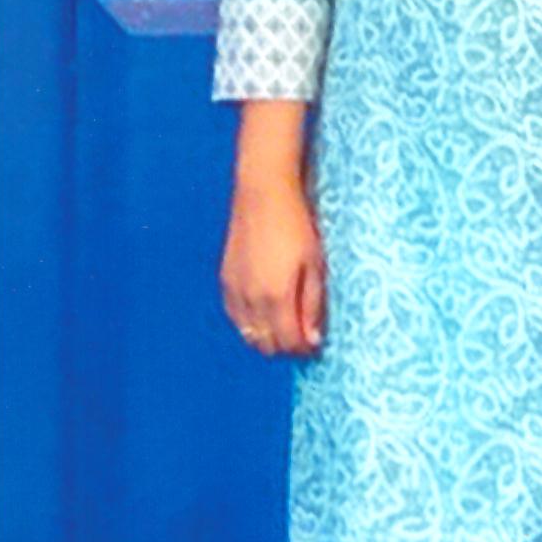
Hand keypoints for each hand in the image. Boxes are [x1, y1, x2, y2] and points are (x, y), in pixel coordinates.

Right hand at [219, 174, 325, 357]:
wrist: (263, 194)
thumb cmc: (295, 225)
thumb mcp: (314, 264)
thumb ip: (312, 305)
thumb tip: (312, 340)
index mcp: (276, 297)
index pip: (288, 343)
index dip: (304, 348)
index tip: (315, 342)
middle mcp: (251, 300)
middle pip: (267, 344)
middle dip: (286, 346)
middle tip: (302, 334)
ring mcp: (235, 291)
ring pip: (248, 335)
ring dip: (267, 337)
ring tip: (285, 324)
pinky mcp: (225, 280)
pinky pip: (235, 317)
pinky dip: (249, 324)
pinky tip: (263, 314)